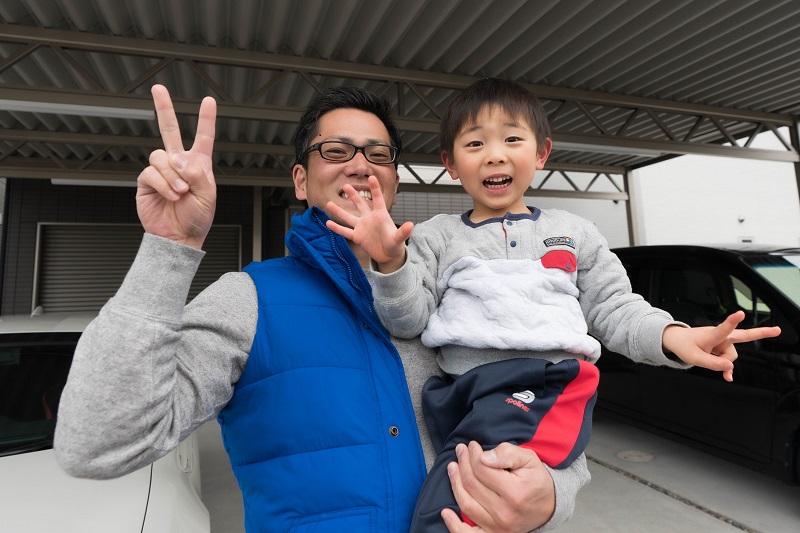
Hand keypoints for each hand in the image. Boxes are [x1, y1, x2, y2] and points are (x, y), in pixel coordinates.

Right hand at [136, 84, 216, 248]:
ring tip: (180, 192)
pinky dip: (163, 184)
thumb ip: (198, 174)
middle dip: (164, 108)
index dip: (206, 119)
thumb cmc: (197, 218)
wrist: (179, 238)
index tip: (209, 101)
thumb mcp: (208, 196)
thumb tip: (180, 159)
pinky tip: (170, 196)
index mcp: (198, 164)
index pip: (203, 137)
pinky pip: (151, 172)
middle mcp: (178, 164)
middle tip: (158, 88)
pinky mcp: (146, 182)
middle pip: (168, 130)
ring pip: (160, 156)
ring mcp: (161, 171)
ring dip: (172, 175)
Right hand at [325, 175, 412, 272]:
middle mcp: (369, 218)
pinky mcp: (357, 236)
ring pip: (348, 217)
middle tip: (346, 185)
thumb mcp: (399, 238)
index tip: (371, 177)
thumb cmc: (395, 244)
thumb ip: (403, 231)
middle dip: (353, 195)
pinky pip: (345, 231)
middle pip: (360, 204)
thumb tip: (411, 225)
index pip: (378, 199)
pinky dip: (336, 228)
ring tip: (329, 203)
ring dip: (339, 210)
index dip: (375, 189)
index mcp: (381, 215)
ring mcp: (362, 227)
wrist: (388, 254)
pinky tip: (327, 223)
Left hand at [442, 442, 554, 532]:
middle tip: (461, 450)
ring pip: (466, 503)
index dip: (473, 454)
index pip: (482, 469)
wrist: (549, 506)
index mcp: (515, 492)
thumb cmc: (536, 480)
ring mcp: (498, 526)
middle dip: (463, 463)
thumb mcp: (529, 459)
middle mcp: (505, 512)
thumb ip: (507, 454)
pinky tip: (445, 512)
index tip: (472, 445)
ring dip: (455, 483)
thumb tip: (484, 457)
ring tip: (453, 467)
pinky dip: (454, 525)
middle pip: (472, 484)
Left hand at [662, 310, 780, 381]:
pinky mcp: (724, 346)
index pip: (723, 328)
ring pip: (731, 357)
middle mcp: (721, 336)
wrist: (678, 341)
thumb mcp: (694, 358)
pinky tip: (727, 376)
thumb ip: (712, 364)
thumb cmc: (684, 346)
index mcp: (712, 334)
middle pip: (743, 336)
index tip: (740, 313)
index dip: (732, 321)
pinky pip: (729, 359)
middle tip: (778, 330)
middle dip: (761, 333)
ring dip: (723, 363)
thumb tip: (730, 369)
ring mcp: (723, 341)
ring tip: (708, 359)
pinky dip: (727, 367)